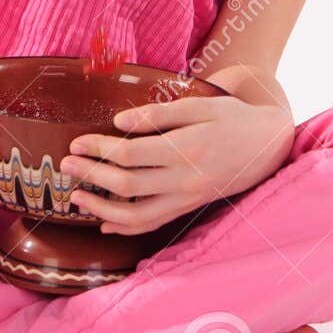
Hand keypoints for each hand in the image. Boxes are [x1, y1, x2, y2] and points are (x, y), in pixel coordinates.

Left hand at [58, 94, 294, 234]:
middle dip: (92, 176)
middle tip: (66, 165)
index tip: (77, 142)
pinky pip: (153, 224)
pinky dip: (126, 227)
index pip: (132, 154)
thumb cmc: (230, 118)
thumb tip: (119, 123)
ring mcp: (187, 199)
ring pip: (138, 215)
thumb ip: (159, 114)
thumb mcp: (199, 105)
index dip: (99, 150)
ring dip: (102, 209)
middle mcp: (186, 179)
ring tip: (75, 198)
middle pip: (128, 185)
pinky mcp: (188, 208)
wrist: (266, 146)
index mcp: (187, 148)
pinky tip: (105, 223)